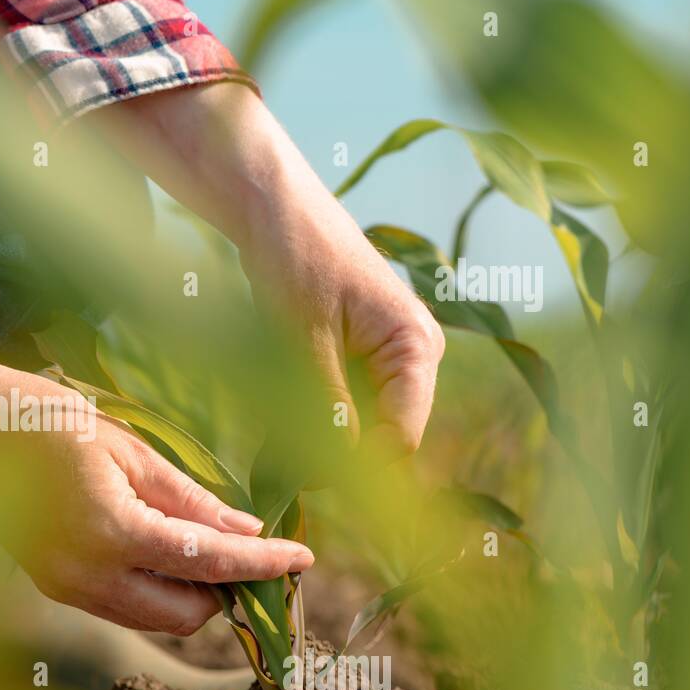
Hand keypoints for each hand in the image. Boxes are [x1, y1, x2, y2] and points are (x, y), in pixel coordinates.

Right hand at [0, 356, 314, 634]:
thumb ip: (189, 498)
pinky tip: (164, 548)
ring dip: (191, 593)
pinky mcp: (54, 585)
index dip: (263, 564)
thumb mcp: (129, 448)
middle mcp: (89, 577)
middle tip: (249, 548)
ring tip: (210, 546)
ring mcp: (68, 587)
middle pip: (186, 614)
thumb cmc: (47, 421)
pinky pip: (123, 606)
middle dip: (226, 590)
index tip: (304, 558)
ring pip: (155, 617)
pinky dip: (156, 587)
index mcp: (113, 533)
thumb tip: (246, 531)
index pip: (210, 564)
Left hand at [96, 83, 444, 459]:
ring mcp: (389, 356)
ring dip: (321, 438)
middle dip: (338, 456)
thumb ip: (326, 403)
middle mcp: (415, 355)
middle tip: (283, 468)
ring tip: (276, 442)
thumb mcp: (303, 338)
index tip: (308, 482)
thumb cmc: (293, 259)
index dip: (361, 469)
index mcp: (416, 347)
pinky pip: (345, 402)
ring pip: (363, 424)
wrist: (273, 208)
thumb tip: (342, 464)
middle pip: (386, 436)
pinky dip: (314, 416)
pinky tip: (280, 419)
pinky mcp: (361, 354)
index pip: (403, 436)